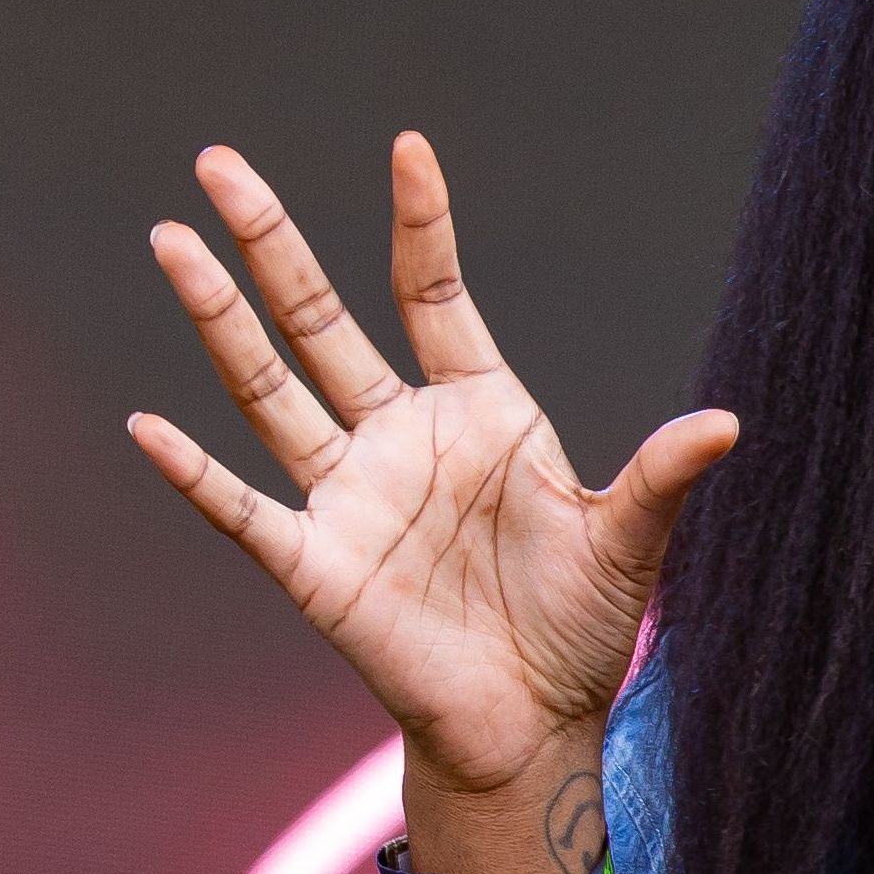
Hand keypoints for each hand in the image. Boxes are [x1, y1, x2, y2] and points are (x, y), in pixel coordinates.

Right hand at [127, 134, 734, 830]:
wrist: (533, 723)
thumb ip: (661, 476)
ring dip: (219, 319)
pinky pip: (242, 508)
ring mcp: (349, 495)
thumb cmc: (578, 626)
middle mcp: (399, 437)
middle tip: (217, 162)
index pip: (434, 295)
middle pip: (320, 319)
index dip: (421, 226)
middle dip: (270, 243)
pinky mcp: (316, 564)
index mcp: (477, 411)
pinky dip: (194, 471)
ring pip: (268, 389)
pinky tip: (146, 424)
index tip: (408, 150)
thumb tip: (727, 423)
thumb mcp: (628, 543)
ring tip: (171, 241)